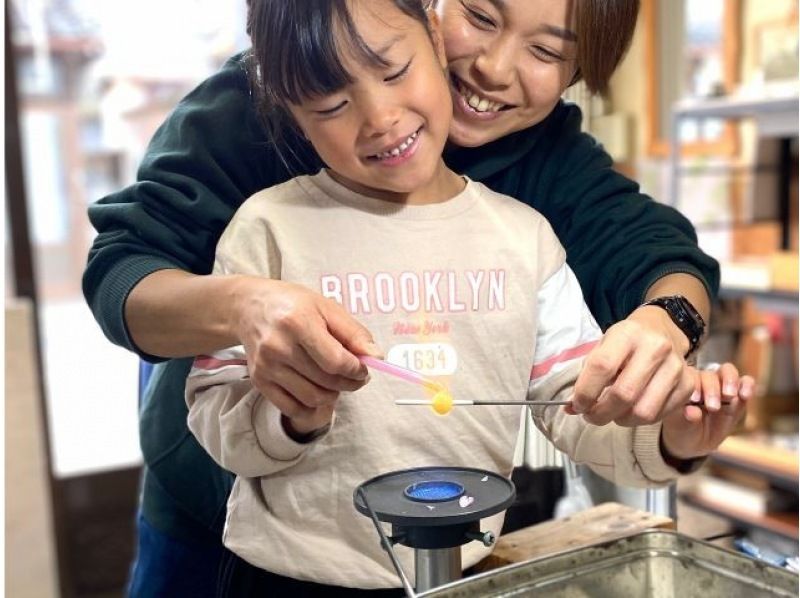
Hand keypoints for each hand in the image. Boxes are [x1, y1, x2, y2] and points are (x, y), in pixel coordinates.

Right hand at [232, 277, 380, 425]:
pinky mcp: (259, 381)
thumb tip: (376, 356)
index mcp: (298, 322)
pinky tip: (316, 389)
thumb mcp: (327, 307)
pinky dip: (310, 405)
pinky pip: (292, 408)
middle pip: (326, 381)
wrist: (249, 307)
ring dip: (332, 395)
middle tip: (355, 376)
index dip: (356, 370)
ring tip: (335, 382)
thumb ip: (354, 332)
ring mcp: (267, 366)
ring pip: (312, 398)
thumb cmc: (292, 304)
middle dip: (349, 383)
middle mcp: (279, 346)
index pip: (336, 361)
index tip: (363, 368)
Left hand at [569, 305, 694, 425]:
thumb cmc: (626, 341)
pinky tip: (632, 410)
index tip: (577, 405)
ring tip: (612, 414)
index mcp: (627, 334)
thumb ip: (587, 376)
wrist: (661, 329)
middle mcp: (655, 348)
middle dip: (601, 413)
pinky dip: (641, 420)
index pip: (602, 367)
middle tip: (591, 416)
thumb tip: (572, 408)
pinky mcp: (688, 383)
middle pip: (624, 394)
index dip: (585, 392)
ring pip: (644, 411)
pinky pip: (660, 416)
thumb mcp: (603, 346)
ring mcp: (675, 366)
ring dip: (621, 420)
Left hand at [661, 363, 753, 459]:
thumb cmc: (683, 429)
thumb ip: (686, 418)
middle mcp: (702, 381)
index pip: (690, 377)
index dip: (694, 386)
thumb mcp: (682, 427)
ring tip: (730, 396)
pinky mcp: (738, 395)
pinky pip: (745, 383)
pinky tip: (745, 395)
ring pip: (728, 372)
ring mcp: (721, 386)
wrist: (695, 441)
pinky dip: (747, 385)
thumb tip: (691, 411)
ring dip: (730, 381)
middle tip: (713, 407)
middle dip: (712, 389)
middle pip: (709, 374)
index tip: (695, 399)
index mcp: (684, 384)